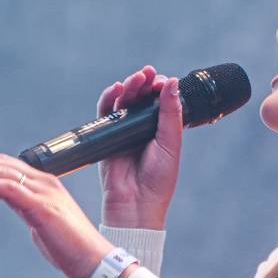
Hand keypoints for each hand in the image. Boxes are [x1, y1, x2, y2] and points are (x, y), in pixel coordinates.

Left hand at [0, 154, 114, 277]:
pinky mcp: (40, 207)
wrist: (94, 262)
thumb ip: (25, 206)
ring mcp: (43, 192)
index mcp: (44, 183)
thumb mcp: (40, 221)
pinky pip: (7, 189)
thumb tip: (9, 200)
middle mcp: (43, 182)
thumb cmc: (70, 246)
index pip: (6, 165)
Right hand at [94, 66, 182, 227]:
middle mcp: (142, 128)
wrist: (136, 203)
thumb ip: (170, 113)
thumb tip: (172, 83)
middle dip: (144, 83)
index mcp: (162, 130)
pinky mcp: (106, 136)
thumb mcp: (170, 143)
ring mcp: (124, 131)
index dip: (161, 88)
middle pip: (141, 97)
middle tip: (148, 75)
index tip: (163, 81)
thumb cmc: (158, 180)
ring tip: (136, 79)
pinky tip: (117, 89)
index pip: (160, 101)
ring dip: (129, 86)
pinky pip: (105, 112)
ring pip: (124, 101)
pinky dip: (109, 98)